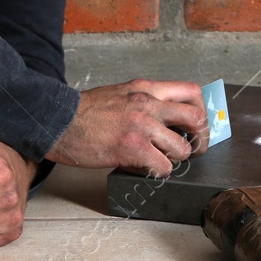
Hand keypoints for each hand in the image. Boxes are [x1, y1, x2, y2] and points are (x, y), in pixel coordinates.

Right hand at [46, 79, 206, 177]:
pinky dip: (158, 172)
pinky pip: (162, 167)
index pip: (192, 91)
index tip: (198, 125)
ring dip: (175, 159)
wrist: (58, 121)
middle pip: (196, 118)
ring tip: (159, 159)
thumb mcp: (121, 93)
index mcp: (145, 88)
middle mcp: (147, 103)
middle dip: (200, 139)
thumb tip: (169, 117)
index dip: (202, 111)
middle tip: (193, 149)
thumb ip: (145, 100)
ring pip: (182, 148)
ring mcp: (141, 126)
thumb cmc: (85, 111)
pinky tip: (144, 167)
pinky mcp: (132, 148)